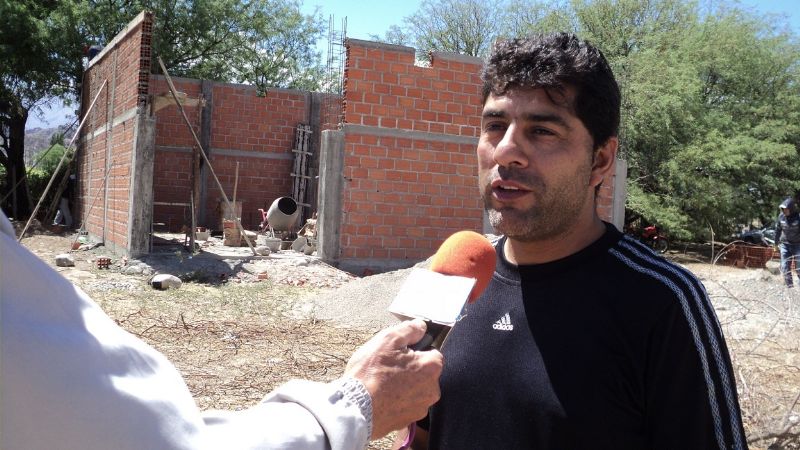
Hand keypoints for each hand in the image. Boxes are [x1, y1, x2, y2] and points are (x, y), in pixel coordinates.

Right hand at [344, 319, 442, 439]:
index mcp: (431, 368)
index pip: (432, 353)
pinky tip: (382, 398)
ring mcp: (420, 408)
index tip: (399, 354)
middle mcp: (432, 390)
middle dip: (410, 369)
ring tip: (383, 384)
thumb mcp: (387, 340)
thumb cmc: (371, 373)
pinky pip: (406, 405)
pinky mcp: (408, 421)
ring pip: (415, 390)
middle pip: (424, 373)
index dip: (415, 351)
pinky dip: (397, 401)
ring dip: (404, 386)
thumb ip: (409, 330)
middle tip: (388, 368)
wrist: (355, 407)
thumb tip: (421, 326)